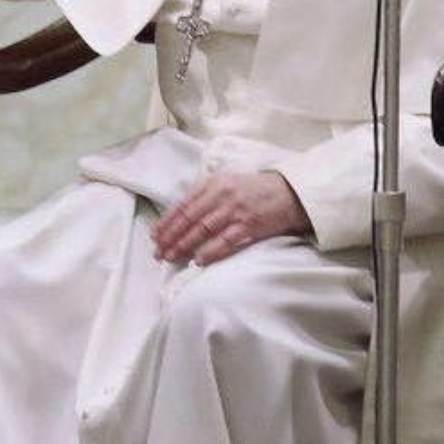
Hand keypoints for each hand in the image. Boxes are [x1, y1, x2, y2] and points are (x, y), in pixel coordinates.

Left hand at [152, 169, 311, 266]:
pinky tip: (198, 261)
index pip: (183, 204)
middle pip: (189, 219)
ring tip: (172, 257)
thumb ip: (205, 194)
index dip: (166, 222)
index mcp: (213, 183)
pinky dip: (210, 251)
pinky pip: (225, 241)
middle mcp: (222, 195)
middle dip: (170, 237)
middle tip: (158, 252)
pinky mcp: (249, 225)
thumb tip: (180, 215)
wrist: (288, 193)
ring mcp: (235, 210)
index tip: (155, 236)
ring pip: (203, 230)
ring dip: (184, 245)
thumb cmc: (254, 190)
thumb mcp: (227, 183)